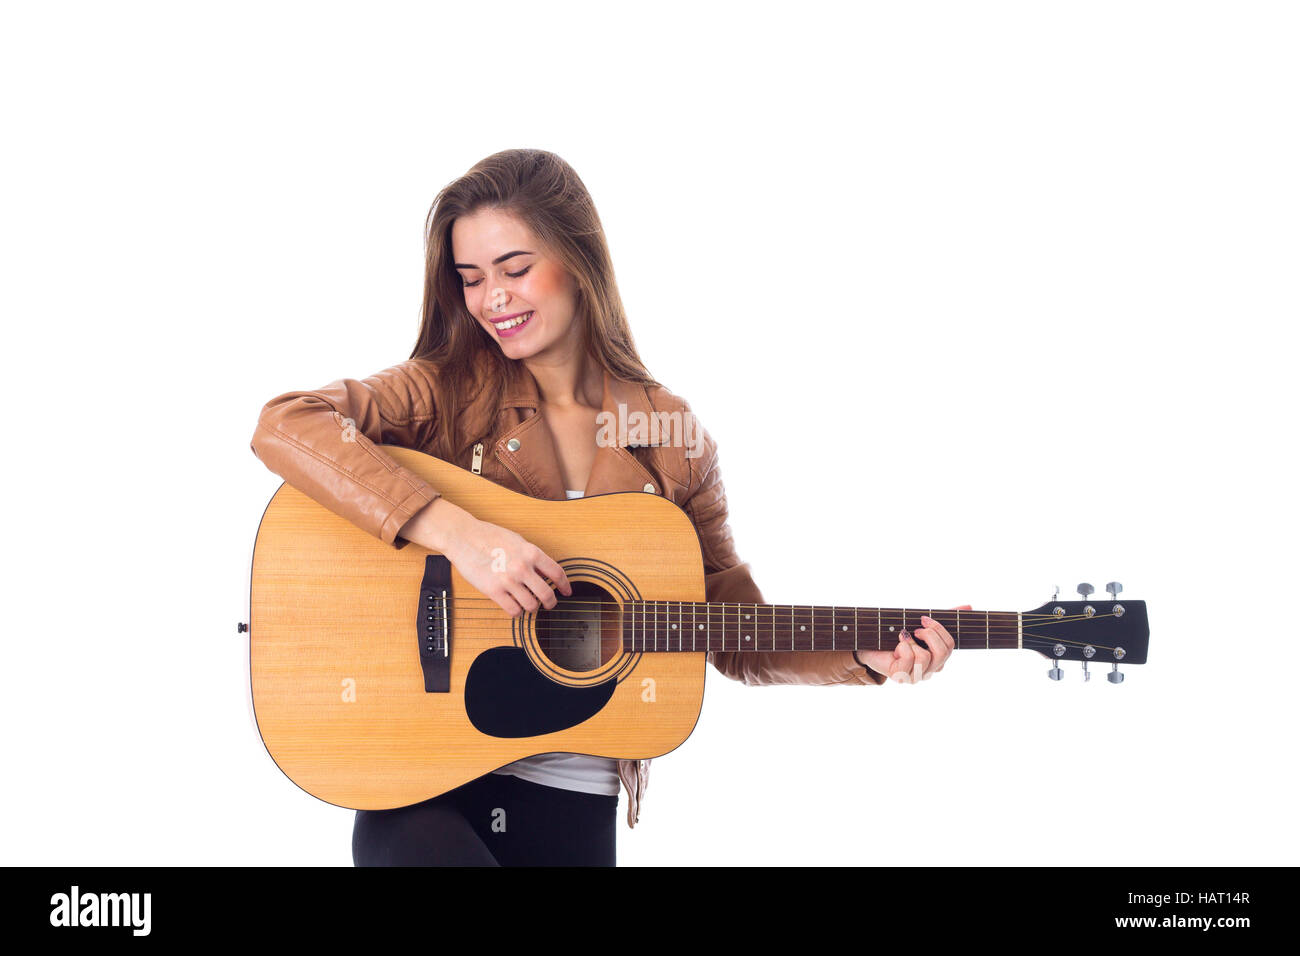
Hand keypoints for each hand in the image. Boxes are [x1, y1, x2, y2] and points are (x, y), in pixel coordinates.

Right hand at [399, 498, 571, 615]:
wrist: (464, 537)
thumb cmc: (489, 536)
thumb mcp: (518, 541)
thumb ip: (532, 557)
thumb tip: (545, 573)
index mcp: (531, 552)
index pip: (557, 573)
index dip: (565, 585)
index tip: (567, 592)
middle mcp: (522, 567)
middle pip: (547, 594)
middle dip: (551, 603)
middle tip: (549, 604)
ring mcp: (508, 580)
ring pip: (531, 605)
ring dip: (531, 608)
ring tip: (528, 604)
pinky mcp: (493, 591)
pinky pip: (513, 610)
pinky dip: (516, 612)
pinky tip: (514, 606)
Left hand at [858, 604, 968, 683]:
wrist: (870, 643)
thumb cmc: (896, 634)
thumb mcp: (921, 624)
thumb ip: (944, 617)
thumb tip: (968, 606)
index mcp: (938, 658)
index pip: (950, 645)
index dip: (938, 629)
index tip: (923, 619)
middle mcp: (930, 670)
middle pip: (943, 653)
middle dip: (929, 635)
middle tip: (915, 629)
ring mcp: (916, 676)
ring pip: (924, 657)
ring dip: (910, 643)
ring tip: (901, 641)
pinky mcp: (901, 677)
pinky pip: (908, 660)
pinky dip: (901, 648)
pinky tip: (895, 649)